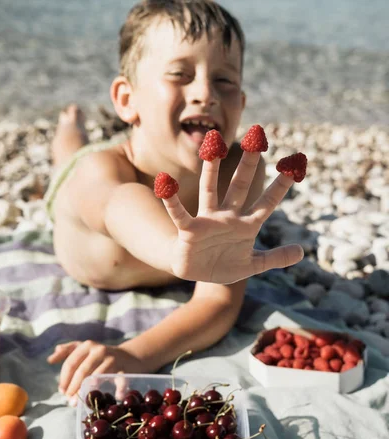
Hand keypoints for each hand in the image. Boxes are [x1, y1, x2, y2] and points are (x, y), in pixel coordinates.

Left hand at [47, 340, 145, 399]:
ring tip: (79, 403)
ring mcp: (113, 359)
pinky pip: (121, 381)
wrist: (129, 356)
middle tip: (68, 401)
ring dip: (86, 392)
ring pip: (96, 377)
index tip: (61, 391)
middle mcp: (99, 350)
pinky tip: (116, 396)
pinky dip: (119, 389)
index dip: (64, 378)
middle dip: (73, 388)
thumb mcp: (84, 349)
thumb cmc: (100, 355)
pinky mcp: (125, 369)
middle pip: (82, 371)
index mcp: (87, 345)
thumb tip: (50, 359)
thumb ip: (66, 351)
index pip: (71, 363)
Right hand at [163, 152, 303, 283]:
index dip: (281, 185)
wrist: (196, 274)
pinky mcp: (190, 230)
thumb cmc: (223, 264)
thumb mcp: (253, 265)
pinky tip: (165, 183)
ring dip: (211, 169)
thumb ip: (275, 258)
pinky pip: (180, 213)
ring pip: (210, 189)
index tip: (296, 165)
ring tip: (213, 145)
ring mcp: (208, 221)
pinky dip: (171, 200)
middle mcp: (228, 217)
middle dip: (248, 163)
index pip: (267, 202)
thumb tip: (301, 252)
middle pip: (240, 185)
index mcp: (246, 225)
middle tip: (257, 137)